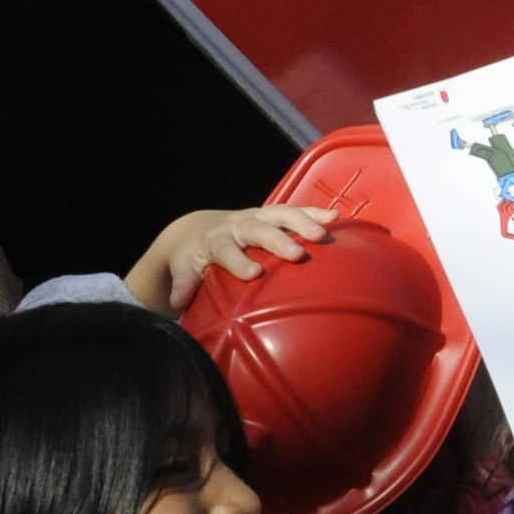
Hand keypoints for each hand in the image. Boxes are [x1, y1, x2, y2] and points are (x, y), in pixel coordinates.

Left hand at [125, 203, 337, 313]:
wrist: (197, 228)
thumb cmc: (192, 257)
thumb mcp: (183, 270)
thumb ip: (184, 285)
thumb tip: (177, 302)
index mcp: (216, 240)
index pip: (226, 250)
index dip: (239, 261)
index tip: (252, 274)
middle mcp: (238, 224)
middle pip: (259, 229)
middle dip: (278, 241)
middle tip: (297, 254)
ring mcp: (257, 216)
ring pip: (280, 214)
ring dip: (303, 222)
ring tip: (323, 234)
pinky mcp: (272, 215)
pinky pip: (295, 211)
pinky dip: (314, 213)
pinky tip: (336, 218)